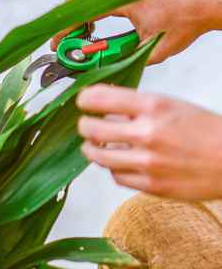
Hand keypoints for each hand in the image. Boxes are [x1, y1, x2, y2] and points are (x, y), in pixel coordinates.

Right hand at [51, 0, 221, 63]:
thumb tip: (101, 66)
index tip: (58, 43)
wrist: (202, 4)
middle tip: (69, 37)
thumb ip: (123, 58)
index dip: (66, 29)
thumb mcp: (152, 48)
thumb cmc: (183, 23)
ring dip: (76, 3)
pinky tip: (95, 12)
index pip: (82, 9)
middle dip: (66, 16)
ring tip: (82, 25)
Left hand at [77, 84, 221, 199]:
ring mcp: (148, 161)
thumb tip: (105, 108)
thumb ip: (136, 106)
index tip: (82, 101)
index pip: (101, 98)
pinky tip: (119, 163)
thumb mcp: (169, 105)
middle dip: (83, 126)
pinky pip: (117, 176)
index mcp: (152, 106)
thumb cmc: (202, 129)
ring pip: (99, 157)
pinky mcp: (151, 185)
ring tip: (94, 146)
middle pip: (92, 129)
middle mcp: (147, 132)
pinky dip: (113, 169)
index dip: (84, 98)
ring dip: (92, 149)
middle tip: (85, 125)